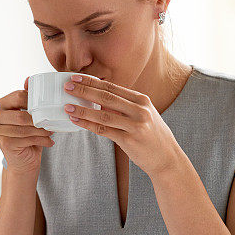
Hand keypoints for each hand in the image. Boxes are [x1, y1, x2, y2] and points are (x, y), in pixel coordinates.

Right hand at [0, 77, 54, 174]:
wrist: (23, 161)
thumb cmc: (27, 136)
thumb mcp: (28, 115)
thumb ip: (27, 98)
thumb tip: (29, 79)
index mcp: (0, 106)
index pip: (17, 96)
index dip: (34, 100)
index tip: (47, 105)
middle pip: (20, 114)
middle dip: (38, 118)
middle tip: (51, 120)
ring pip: (24, 128)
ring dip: (41, 130)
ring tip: (52, 131)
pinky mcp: (4, 144)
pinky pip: (26, 139)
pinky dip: (41, 140)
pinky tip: (49, 141)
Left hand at [62, 74, 182, 175]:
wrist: (166, 158)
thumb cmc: (152, 135)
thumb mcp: (143, 114)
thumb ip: (125, 105)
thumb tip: (98, 98)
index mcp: (142, 100)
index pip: (112, 87)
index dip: (92, 81)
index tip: (76, 77)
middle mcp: (140, 110)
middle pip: (106, 97)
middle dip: (84, 90)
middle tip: (67, 86)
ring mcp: (135, 125)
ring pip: (103, 114)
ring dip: (83, 109)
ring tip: (67, 106)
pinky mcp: (129, 140)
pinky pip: (104, 130)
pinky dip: (88, 125)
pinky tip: (77, 121)